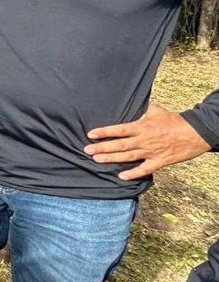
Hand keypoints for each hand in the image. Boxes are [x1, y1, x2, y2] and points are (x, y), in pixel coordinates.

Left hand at [83, 104, 211, 179]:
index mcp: (142, 127)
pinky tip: (121, 176)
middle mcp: (144, 140)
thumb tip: (131, 104)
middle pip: (120, 145)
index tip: (91, 134)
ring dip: (112, 158)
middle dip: (102, 147)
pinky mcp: (159, 162)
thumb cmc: (174, 120)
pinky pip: (145, 169)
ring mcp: (151, 152)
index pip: (119, 129)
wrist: (195, 133)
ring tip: (97, 160)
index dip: (104, 132)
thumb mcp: (156, 111)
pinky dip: (133, 173)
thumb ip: (141, 110)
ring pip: (128, 157)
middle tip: (87, 150)